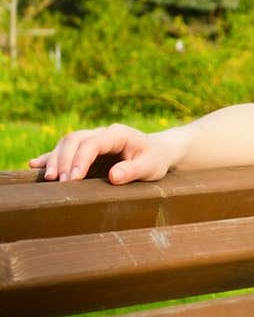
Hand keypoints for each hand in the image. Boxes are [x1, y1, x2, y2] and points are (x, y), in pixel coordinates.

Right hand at [28, 124, 180, 184]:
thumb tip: (113, 177)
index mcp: (117, 134)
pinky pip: (64, 149)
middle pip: (74, 140)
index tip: (73, 179)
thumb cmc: (154, 160)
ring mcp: (92, 138)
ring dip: (55, 159)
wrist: (157, 151)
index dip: (80, 159)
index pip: (93, 143)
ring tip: (48, 179)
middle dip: (64, 160)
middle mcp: (101, 133)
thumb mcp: (150, 167)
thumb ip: (133, 171)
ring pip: (66, 142)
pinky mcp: (86, 148)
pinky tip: (35, 165)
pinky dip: (50, 157)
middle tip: (60, 183)